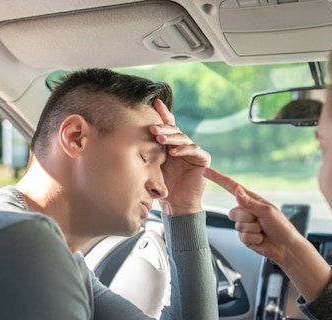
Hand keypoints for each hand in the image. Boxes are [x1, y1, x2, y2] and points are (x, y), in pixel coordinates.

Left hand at [150, 99, 210, 215]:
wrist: (177, 205)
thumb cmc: (163, 187)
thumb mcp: (152, 166)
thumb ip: (148, 151)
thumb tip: (129, 136)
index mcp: (170, 145)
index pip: (167, 126)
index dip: (163, 113)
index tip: (155, 102)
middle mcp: (182, 145)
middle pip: (174, 130)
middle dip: (163, 127)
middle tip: (152, 128)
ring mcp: (193, 151)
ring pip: (183, 138)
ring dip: (171, 137)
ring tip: (159, 138)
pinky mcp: (203, 159)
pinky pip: (193, 150)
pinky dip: (183, 149)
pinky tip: (173, 152)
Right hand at [203, 167, 331, 299]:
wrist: (285, 247)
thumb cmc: (281, 226)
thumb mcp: (267, 211)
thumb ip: (250, 202)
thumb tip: (237, 190)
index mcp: (252, 199)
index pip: (231, 187)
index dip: (218, 179)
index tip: (205, 172)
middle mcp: (246, 210)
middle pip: (233, 212)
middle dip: (247, 218)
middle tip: (261, 222)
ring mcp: (245, 224)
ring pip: (237, 225)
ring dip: (252, 230)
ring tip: (263, 230)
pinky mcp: (244, 236)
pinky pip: (241, 236)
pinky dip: (253, 238)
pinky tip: (261, 238)